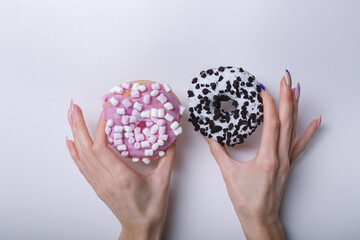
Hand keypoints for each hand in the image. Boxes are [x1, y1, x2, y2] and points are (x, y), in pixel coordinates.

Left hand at [66, 102, 174, 239]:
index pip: (102, 147)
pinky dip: (74, 152)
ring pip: (81, 156)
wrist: (141, 228)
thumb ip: (168, 157)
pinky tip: (70, 141)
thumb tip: (172, 139)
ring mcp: (99, 183)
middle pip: (85, 148)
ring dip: (75, 134)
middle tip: (74, 107)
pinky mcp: (98, 186)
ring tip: (71, 116)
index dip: (100, 127)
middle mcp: (106, 180)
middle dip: (78, 125)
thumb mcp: (163, 181)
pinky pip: (82, 166)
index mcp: (121, 177)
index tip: (105, 111)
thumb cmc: (151, 208)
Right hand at [207, 72, 320, 239]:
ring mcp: (286, 160)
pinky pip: (300, 145)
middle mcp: (280, 156)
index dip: (269, 105)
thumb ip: (218, 152)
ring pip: (294, 129)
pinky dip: (309, 131)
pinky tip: (316, 121)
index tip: (264, 90)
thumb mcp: (229, 174)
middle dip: (286, 98)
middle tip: (286, 79)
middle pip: (286, 121)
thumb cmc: (246, 200)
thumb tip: (209, 136)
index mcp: (267, 158)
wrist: (260, 217)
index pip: (271, 124)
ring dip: (295, 108)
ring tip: (296, 90)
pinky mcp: (288, 164)